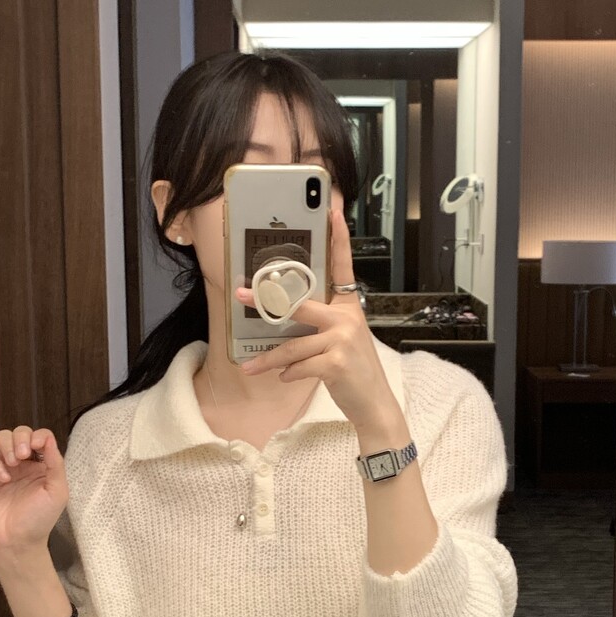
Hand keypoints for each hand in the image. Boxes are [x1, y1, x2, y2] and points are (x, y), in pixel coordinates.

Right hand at [0, 426, 67, 555]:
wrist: (16, 542)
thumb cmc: (39, 521)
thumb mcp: (57, 492)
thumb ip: (55, 464)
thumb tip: (49, 439)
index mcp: (42, 467)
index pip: (40, 439)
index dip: (38, 437)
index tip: (37, 446)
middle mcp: (24, 466)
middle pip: (20, 434)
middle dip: (20, 437)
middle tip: (23, 454)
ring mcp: (5, 471)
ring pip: (1, 441)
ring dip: (7, 445)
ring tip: (13, 462)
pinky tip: (3, 478)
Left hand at [237, 206, 402, 433]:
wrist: (374, 403)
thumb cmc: (354, 372)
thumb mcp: (342, 342)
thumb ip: (320, 327)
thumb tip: (284, 321)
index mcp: (349, 307)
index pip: (343, 267)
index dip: (339, 239)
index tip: (333, 212)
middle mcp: (346, 318)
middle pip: (300, 305)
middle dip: (268, 301)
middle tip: (241, 295)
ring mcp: (342, 339)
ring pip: (293, 344)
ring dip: (269, 359)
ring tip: (250, 367)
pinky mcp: (336, 362)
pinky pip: (299, 365)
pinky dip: (288, 374)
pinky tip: (283, 378)